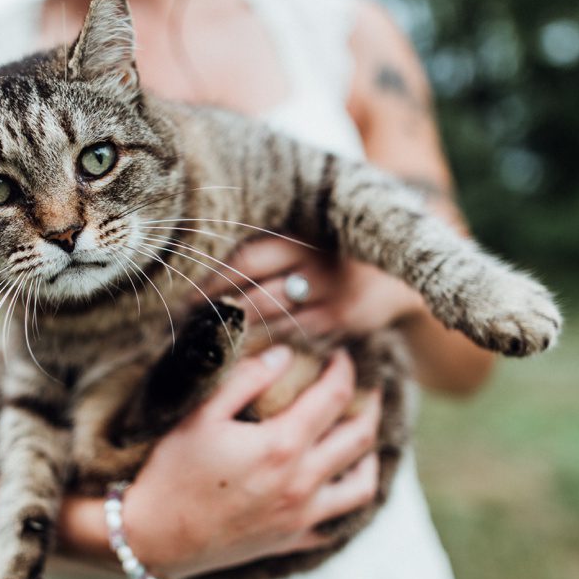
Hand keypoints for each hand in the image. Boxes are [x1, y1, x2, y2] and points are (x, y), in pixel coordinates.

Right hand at [121, 344, 382, 578]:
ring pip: (363, 484)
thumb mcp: (201, 415)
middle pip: (360, 437)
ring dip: (370, 455)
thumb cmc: (172, 473)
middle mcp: (302, 482)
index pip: (335, 397)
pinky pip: (340, 521)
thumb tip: (285, 354)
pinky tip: (339, 481)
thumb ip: (247, 378)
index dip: (345, 371)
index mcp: (281, 445)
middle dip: (369, 406)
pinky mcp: (293, 539)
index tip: (342, 357)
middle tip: (364, 389)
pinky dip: (349, 497)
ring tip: (361, 436)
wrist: (153, 539)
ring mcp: (301, 516)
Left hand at [200, 237, 425, 339]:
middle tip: (178, 314)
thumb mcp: (310, 232)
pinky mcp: (340, 324)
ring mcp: (331, 298)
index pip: (246, 259)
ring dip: (231, 328)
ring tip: (197, 331)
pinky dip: (260, 343)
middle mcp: (318, 266)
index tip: (179, 284)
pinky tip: (235, 347)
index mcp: (305, 235)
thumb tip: (203, 254)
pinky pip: (290, 338)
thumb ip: (269, 242)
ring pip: (269, 320)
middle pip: (253, 292)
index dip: (210, 275)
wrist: (401, 269)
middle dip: (214, 305)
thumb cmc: (337, 249)